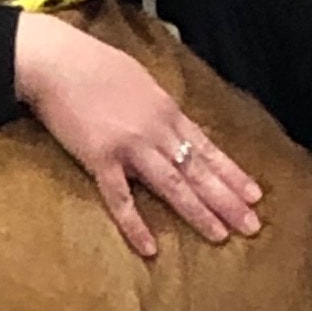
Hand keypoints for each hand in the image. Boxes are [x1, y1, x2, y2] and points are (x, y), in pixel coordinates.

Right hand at [14, 14, 262, 259]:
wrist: (56, 61)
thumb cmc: (94, 64)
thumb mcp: (139, 80)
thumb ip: (157, 106)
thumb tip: (171, 121)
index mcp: (167, 110)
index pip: (207, 148)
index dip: (232, 173)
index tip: (255, 195)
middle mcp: (156, 131)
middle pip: (198, 170)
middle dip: (227, 199)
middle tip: (252, 225)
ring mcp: (130, 146)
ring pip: (172, 185)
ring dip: (198, 212)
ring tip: (221, 235)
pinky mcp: (101, 160)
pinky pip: (121, 199)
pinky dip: (135, 225)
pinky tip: (150, 249)